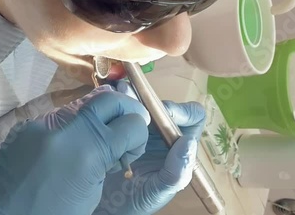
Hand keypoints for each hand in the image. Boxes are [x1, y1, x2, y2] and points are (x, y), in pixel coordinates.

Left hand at [0, 85, 150, 214]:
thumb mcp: (91, 194)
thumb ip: (107, 160)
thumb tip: (118, 139)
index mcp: (88, 152)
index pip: (132, 123)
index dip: (137, 135)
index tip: (130, 149)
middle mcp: (65, 129)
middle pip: (109, 99)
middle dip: (121, 113)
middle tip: (119, 134)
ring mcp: (41, 124)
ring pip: (81, 108)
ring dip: (92, 123)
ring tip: (87, 145)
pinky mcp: (24, 126)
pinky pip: (55, 121)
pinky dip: (66, 133)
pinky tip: (60, 152)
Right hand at [93, 81, 205, 214]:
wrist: (102, 207)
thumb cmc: (134, 202)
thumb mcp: (157, 191)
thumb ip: (176, 172)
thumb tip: (188, 142)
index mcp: (177, 147)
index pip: (192, 117)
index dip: (182, 111)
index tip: (162, 114)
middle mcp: (161, 134)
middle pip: (162, 106)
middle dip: (147, 98)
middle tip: (129, 97)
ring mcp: (139, 129)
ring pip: (140, 102)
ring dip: (130, 94)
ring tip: (117, 91)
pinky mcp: (119, 127)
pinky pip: (121, 108)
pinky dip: (115, 99)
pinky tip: (104, 100)